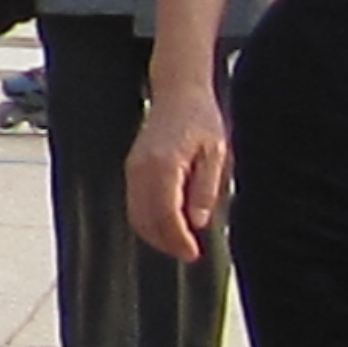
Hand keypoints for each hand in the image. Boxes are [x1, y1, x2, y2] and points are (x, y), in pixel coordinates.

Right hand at [126, 81, 228, 261]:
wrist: (178, 93)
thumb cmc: (200, 119)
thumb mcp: (215, 153)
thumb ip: (205, 189)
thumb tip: (197, 221)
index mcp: (164, 165)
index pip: (166, 214)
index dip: (178, 238)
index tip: (193, 253)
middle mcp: (141, 169)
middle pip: (146, 219)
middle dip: (166, 242)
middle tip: (187, 253)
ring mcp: (133, 168)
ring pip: (136, 214)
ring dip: (155, 234)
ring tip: (178, 243)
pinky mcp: (132, 168)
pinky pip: (134, 203)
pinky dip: (147, 219)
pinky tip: (167, 224)